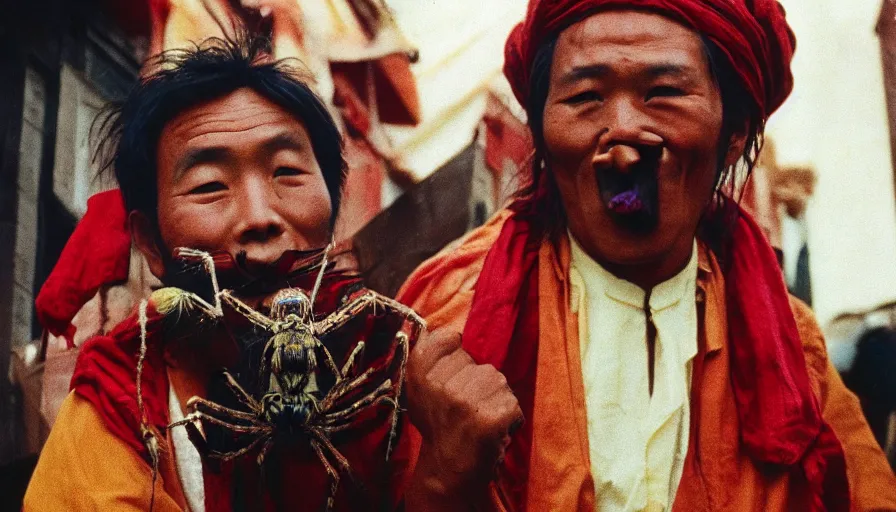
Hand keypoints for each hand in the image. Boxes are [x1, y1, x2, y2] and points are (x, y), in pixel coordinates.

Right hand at [406, 329, 522, 494]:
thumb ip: (430, 355)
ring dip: (495, 402)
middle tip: (465, 411)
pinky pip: (513, 406)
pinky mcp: (491, 418)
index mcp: (420, 374)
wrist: (446, 470)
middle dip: (478, 386)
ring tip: (478, 421)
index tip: (452, 380)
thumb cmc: (438, 424)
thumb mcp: (419, 388)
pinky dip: (509, 420)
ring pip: (498, 383)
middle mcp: (440, 385)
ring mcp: (467, 402)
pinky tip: (492, 433)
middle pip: (480, 365)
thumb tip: (452, 330)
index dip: (455, 355)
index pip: (447, 338)